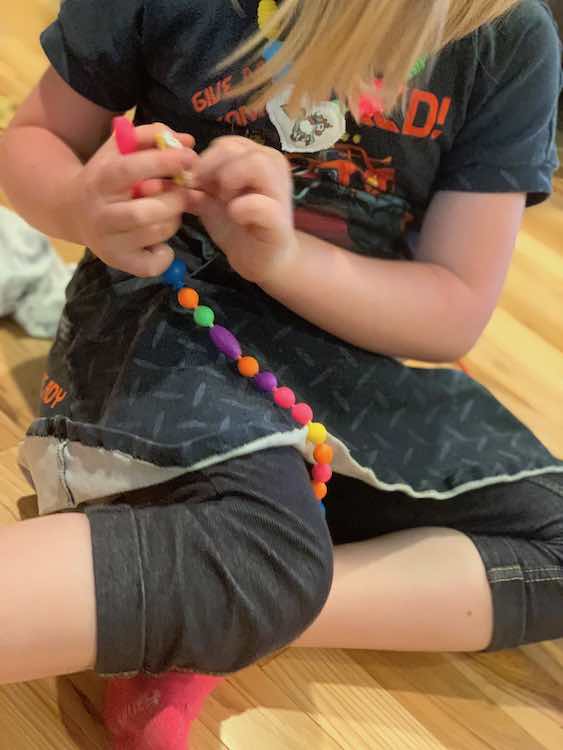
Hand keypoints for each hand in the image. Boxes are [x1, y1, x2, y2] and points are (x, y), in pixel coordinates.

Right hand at [66, 123, 196, 276]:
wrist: (72, 210)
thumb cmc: (105, 176)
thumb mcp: (120, 149)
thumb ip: (151, 137)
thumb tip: (188, 141)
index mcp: (99, 179)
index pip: (130, 169)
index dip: (164, 162)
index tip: (190, 157)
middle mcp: (100, 214)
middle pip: (144, 212)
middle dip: (174, 200)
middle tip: (182, 193)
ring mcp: (107, 242)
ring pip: (153, 234)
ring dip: (172, 221)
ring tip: (168, 213)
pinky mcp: (117, 262)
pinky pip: (151, 265)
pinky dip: (164, 255)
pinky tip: (160, 243)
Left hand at [187, 136, 297, 283]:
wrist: (260, 262)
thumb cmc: (238, 228)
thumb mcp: (209, 204)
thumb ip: (193, 188)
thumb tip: (167, 178)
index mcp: (255, 158)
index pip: (226, 143)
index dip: (205, 159)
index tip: (194, 182)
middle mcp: (272, 166)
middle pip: (236, 148)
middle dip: (212, 168)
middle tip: (205, 191)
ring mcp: (280, 191)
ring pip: (256, 164)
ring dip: (231, 180)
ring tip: (226, 202)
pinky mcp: (279, 220)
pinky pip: (260, 204)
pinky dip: (242, 208)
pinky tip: (235, 216)